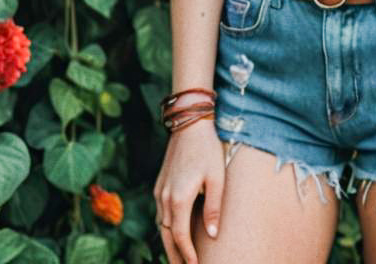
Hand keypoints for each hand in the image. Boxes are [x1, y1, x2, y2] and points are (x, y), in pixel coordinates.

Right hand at [153, 117, 223, 263]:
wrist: (189, 124)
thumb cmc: (207, 149)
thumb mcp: (217, 178)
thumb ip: (214, 207)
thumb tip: (211, 234)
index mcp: (179, 198)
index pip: (180, 236)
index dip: (187, 253)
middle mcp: (164, 197)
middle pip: (166, 235)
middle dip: (174, 254)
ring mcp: (159, 190)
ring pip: (161, 224)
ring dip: (168, 241)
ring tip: (178, 256)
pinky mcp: (159, 184)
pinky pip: (159, 212)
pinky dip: (165, 226)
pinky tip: (172, 231)